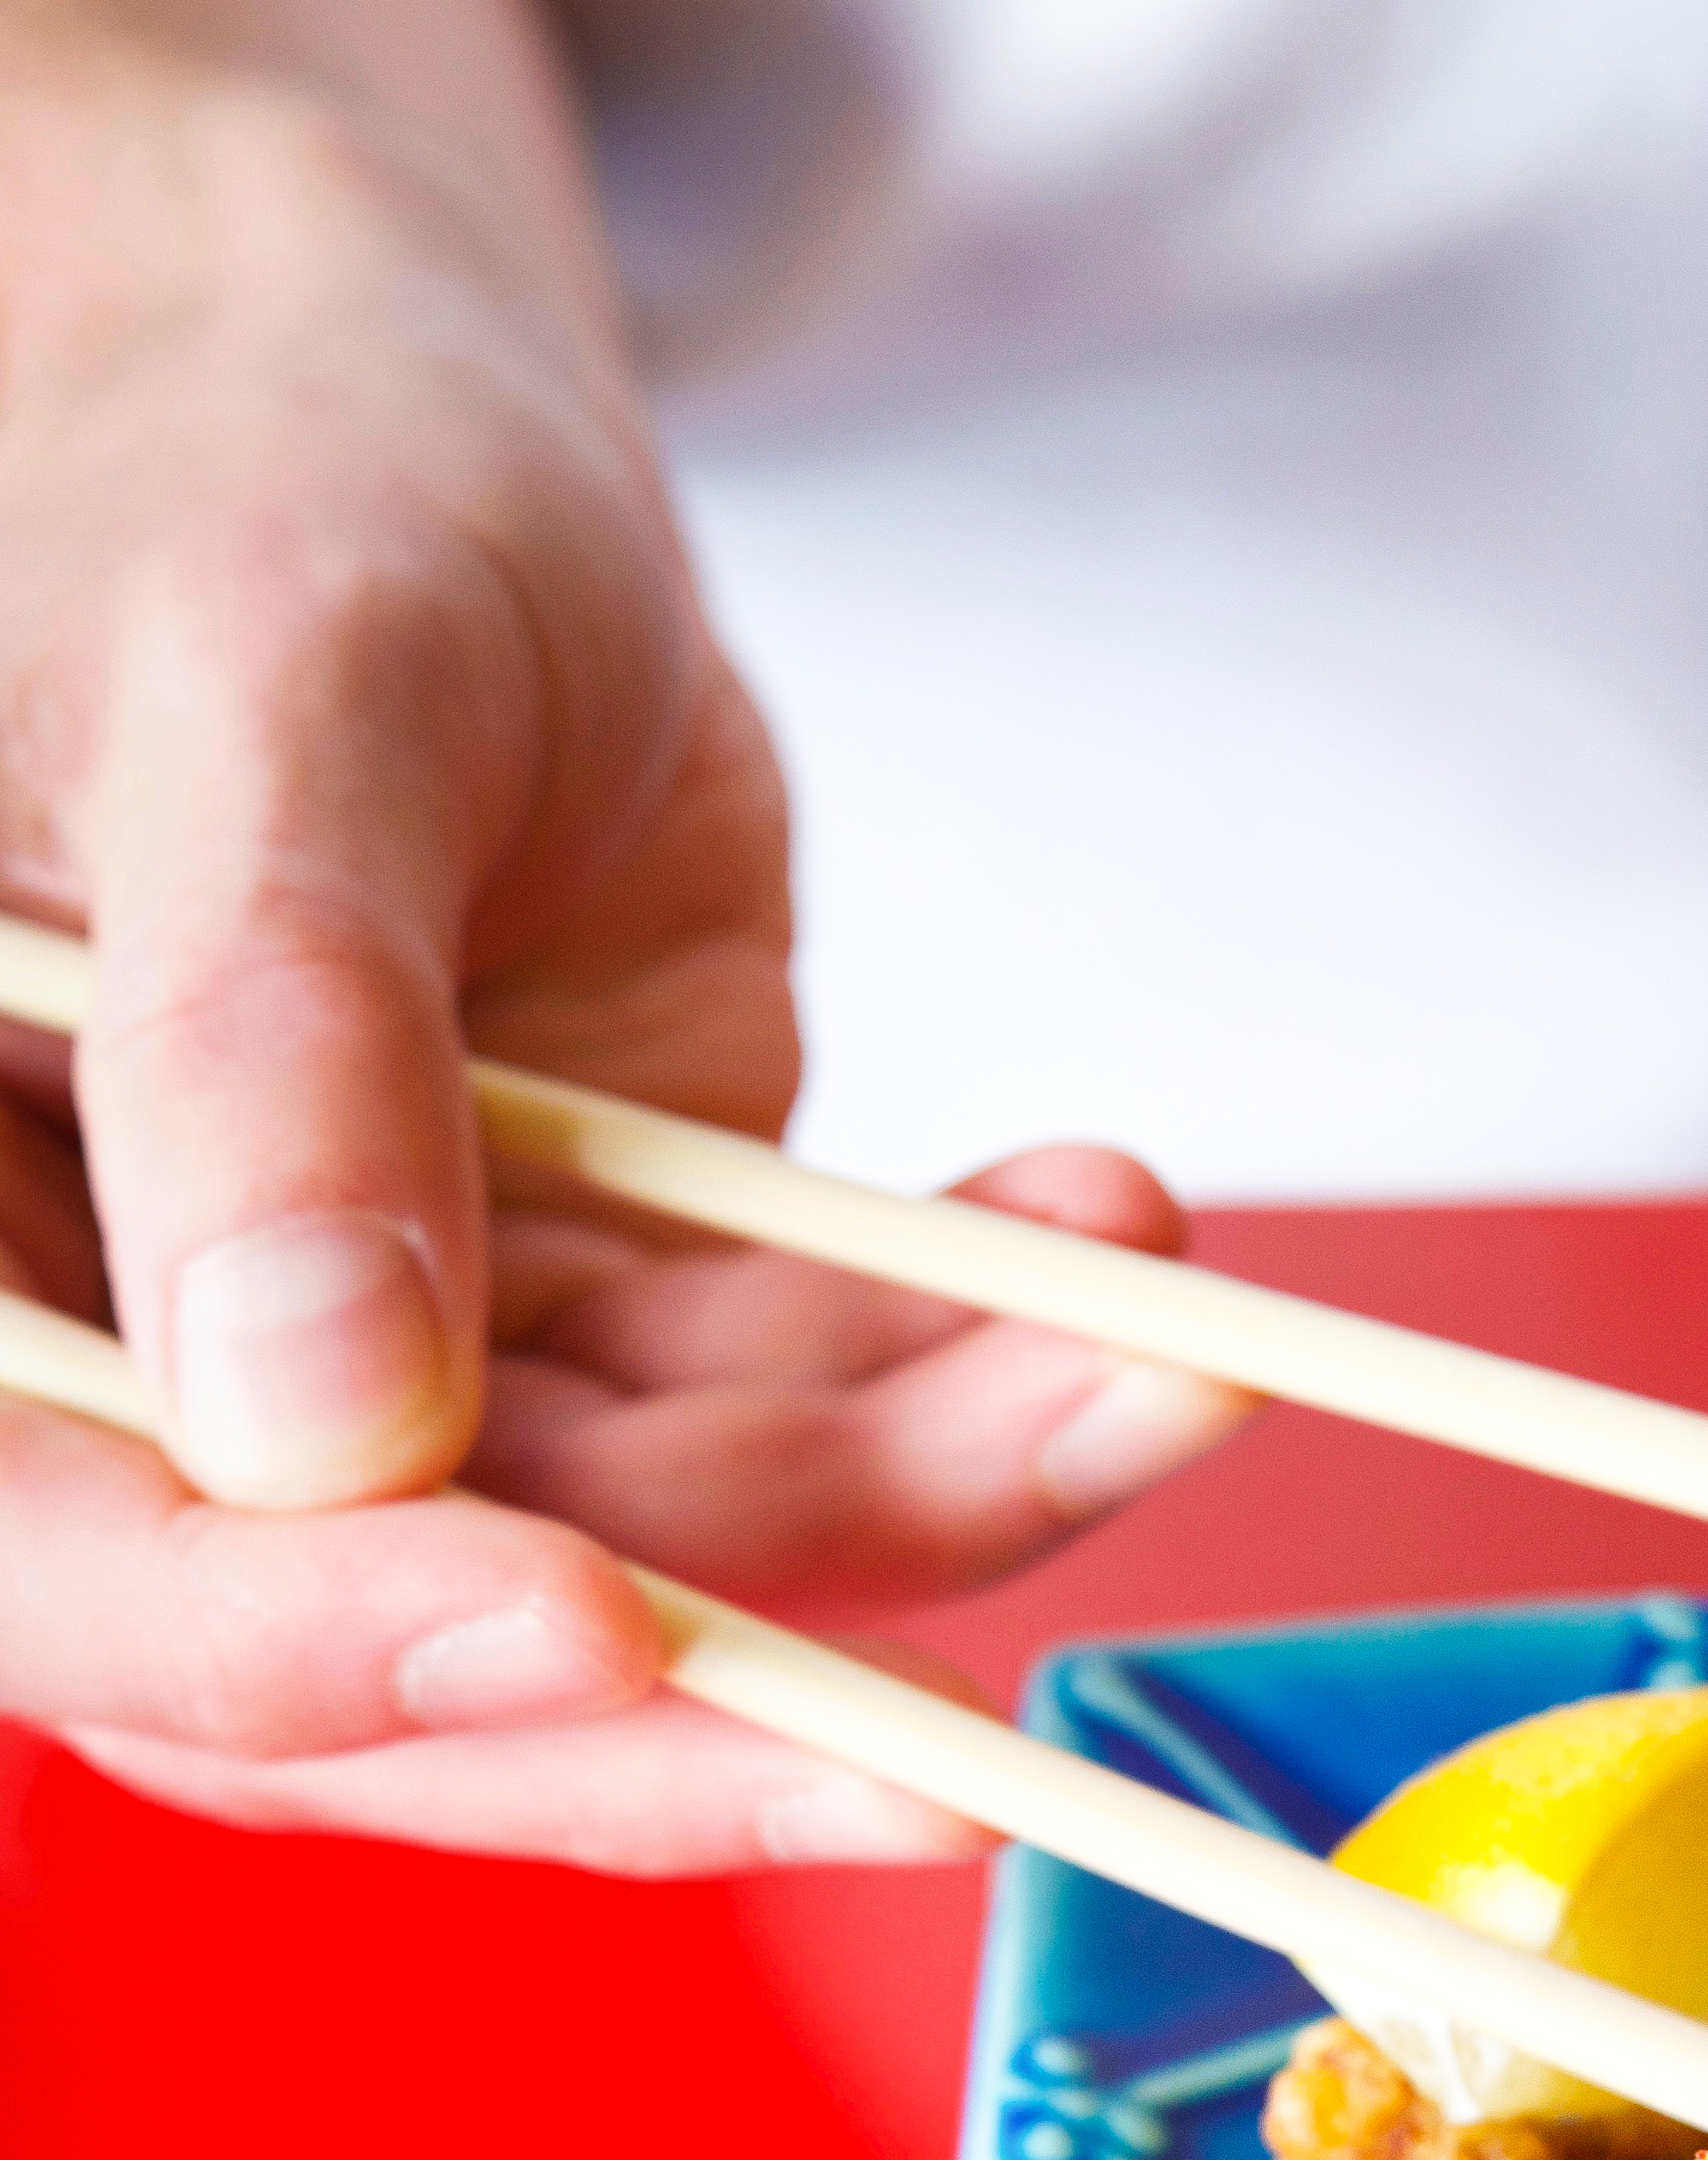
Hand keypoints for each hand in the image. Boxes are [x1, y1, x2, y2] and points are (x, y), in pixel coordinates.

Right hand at [0, 0, 1230, 1869]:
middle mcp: (104, 1370)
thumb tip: (324, 1429)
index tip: (590, 1626)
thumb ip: (271, 1040)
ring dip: (912, 1506)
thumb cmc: (258, 455)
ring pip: (636, 1569)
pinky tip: (1108, 1252)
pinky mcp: (574, 1333)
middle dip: (690, 1699)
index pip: (65, 1561)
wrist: (402, 403)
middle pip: (367, 1659)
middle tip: (954, 1757)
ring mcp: (359, 1376)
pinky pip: (780, 1426)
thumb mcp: (265, 681)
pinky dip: (965, 1377)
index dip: (308, 1646)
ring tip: (1148, 1367)